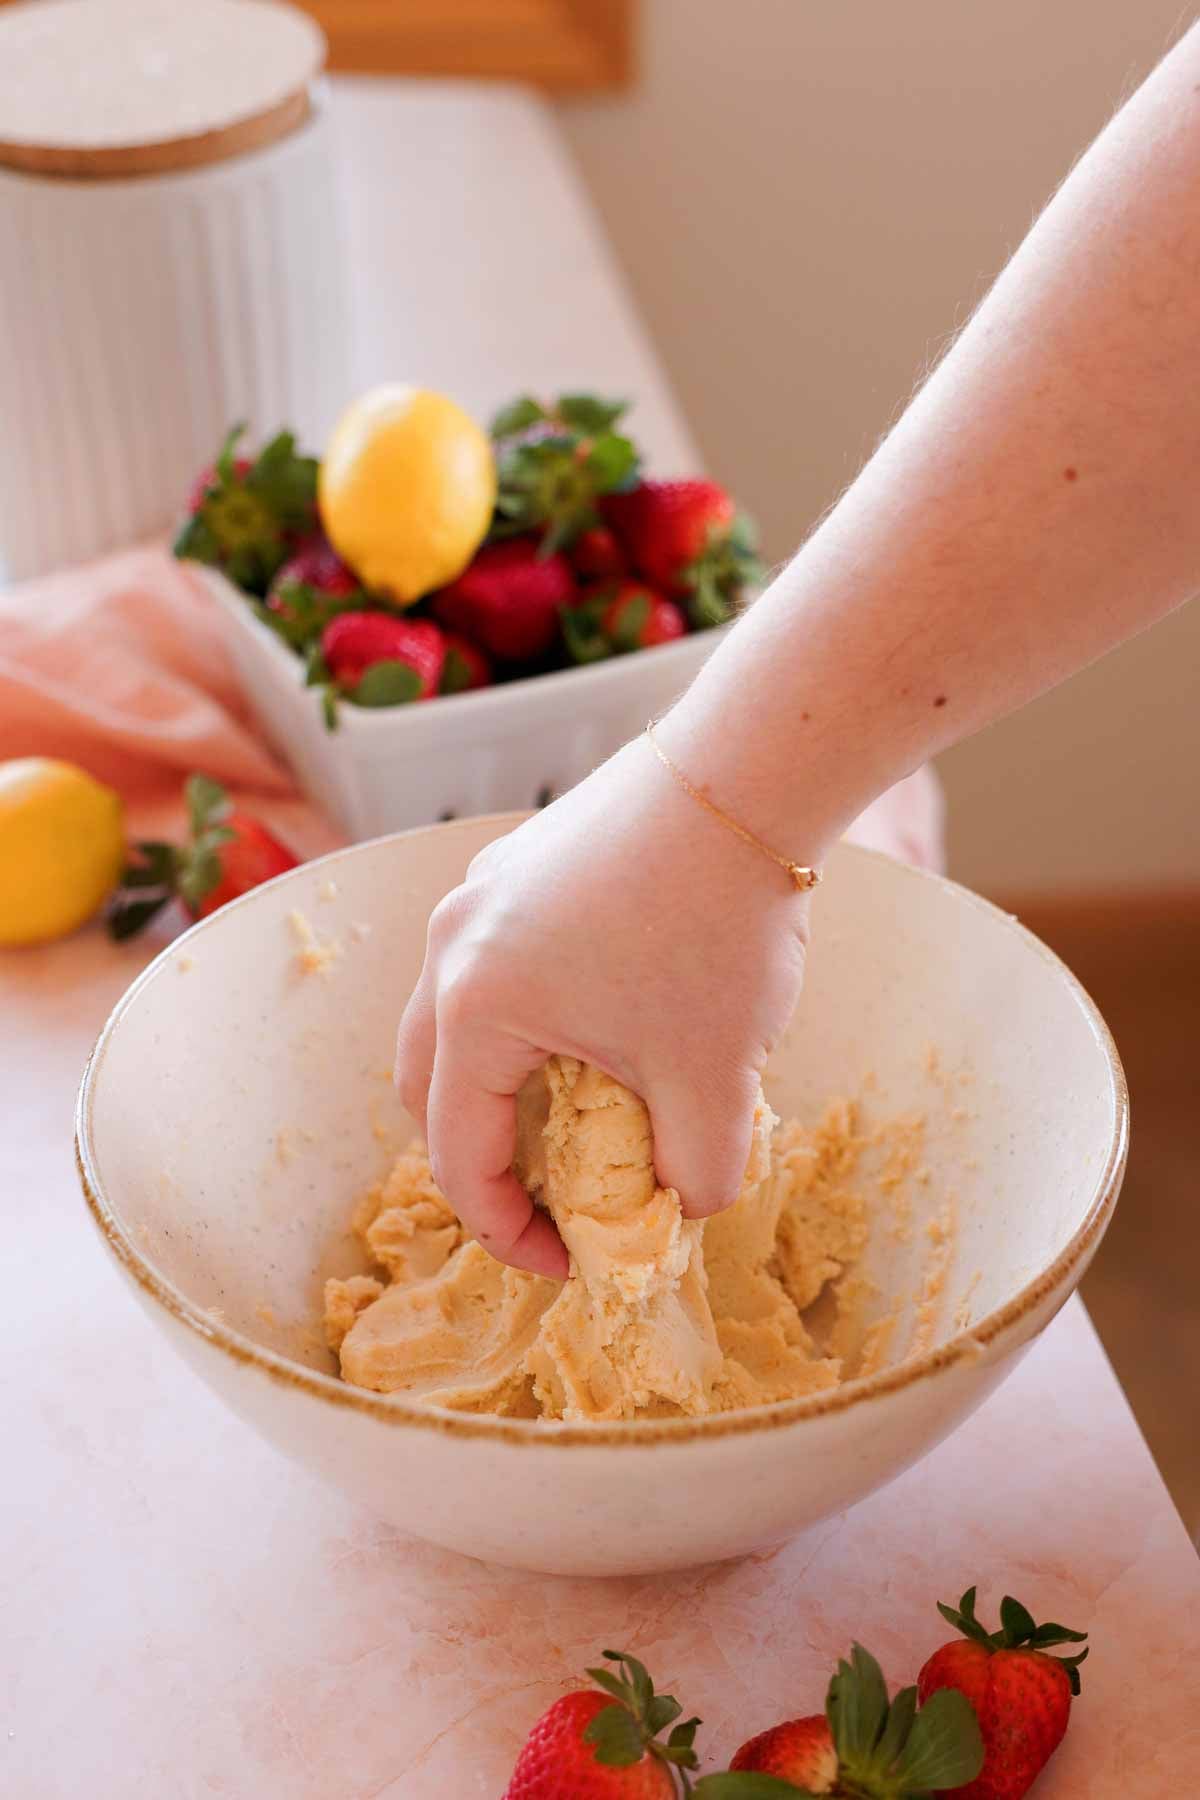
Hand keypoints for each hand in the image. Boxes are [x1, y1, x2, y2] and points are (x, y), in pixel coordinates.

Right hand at [393, 733, 817, 1275]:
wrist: (746, 776)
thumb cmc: (718, 928)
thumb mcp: (714, 1078)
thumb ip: (694, 1175)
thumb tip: (681, 1208)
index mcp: (475, 1008)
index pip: (459, 1156)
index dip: (512, 1230)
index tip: (573, 1259)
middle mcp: (451, 946)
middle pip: (429, 1087)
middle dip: (483, 1157)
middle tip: (555, 1196)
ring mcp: (478, 895)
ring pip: (455, 1020)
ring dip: (501, 1083)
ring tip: (581, 1112)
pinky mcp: (517, 864)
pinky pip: (492, 965)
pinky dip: (524, 1019)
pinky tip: (604, 1022)